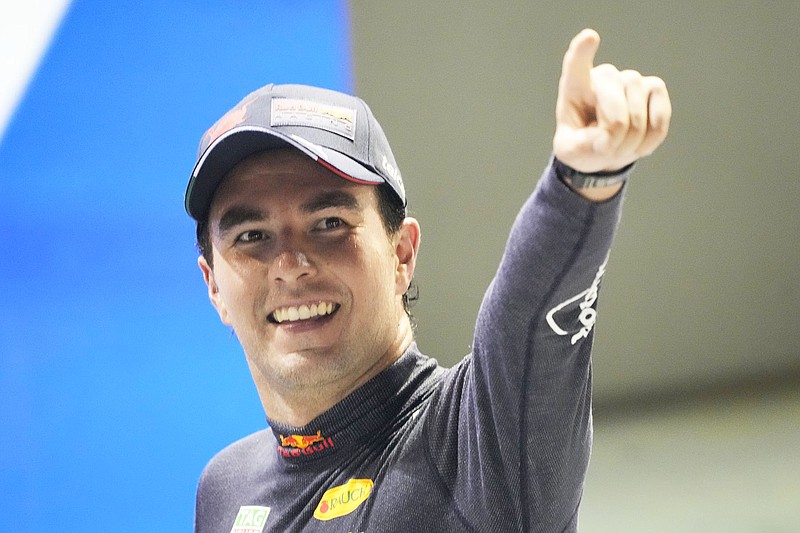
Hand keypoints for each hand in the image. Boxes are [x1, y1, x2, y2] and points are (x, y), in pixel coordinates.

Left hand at [553, 29, 671, 173]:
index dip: (582, 53)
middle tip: (606, 149)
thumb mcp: (570, 152)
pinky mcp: (655, 88)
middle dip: (614, 136)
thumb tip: (609, 139)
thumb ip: (582, 147)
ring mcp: (632, 80)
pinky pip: (659, 119)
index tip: (590, 39)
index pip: (577, 66)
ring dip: (630, 142)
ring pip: (638, 117)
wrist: (605, 148)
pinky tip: (638, 143)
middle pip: (615, 108)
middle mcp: (605, 77)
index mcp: (575, 88)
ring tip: (620, 146)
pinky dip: (649, 140)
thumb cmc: (582, 144)